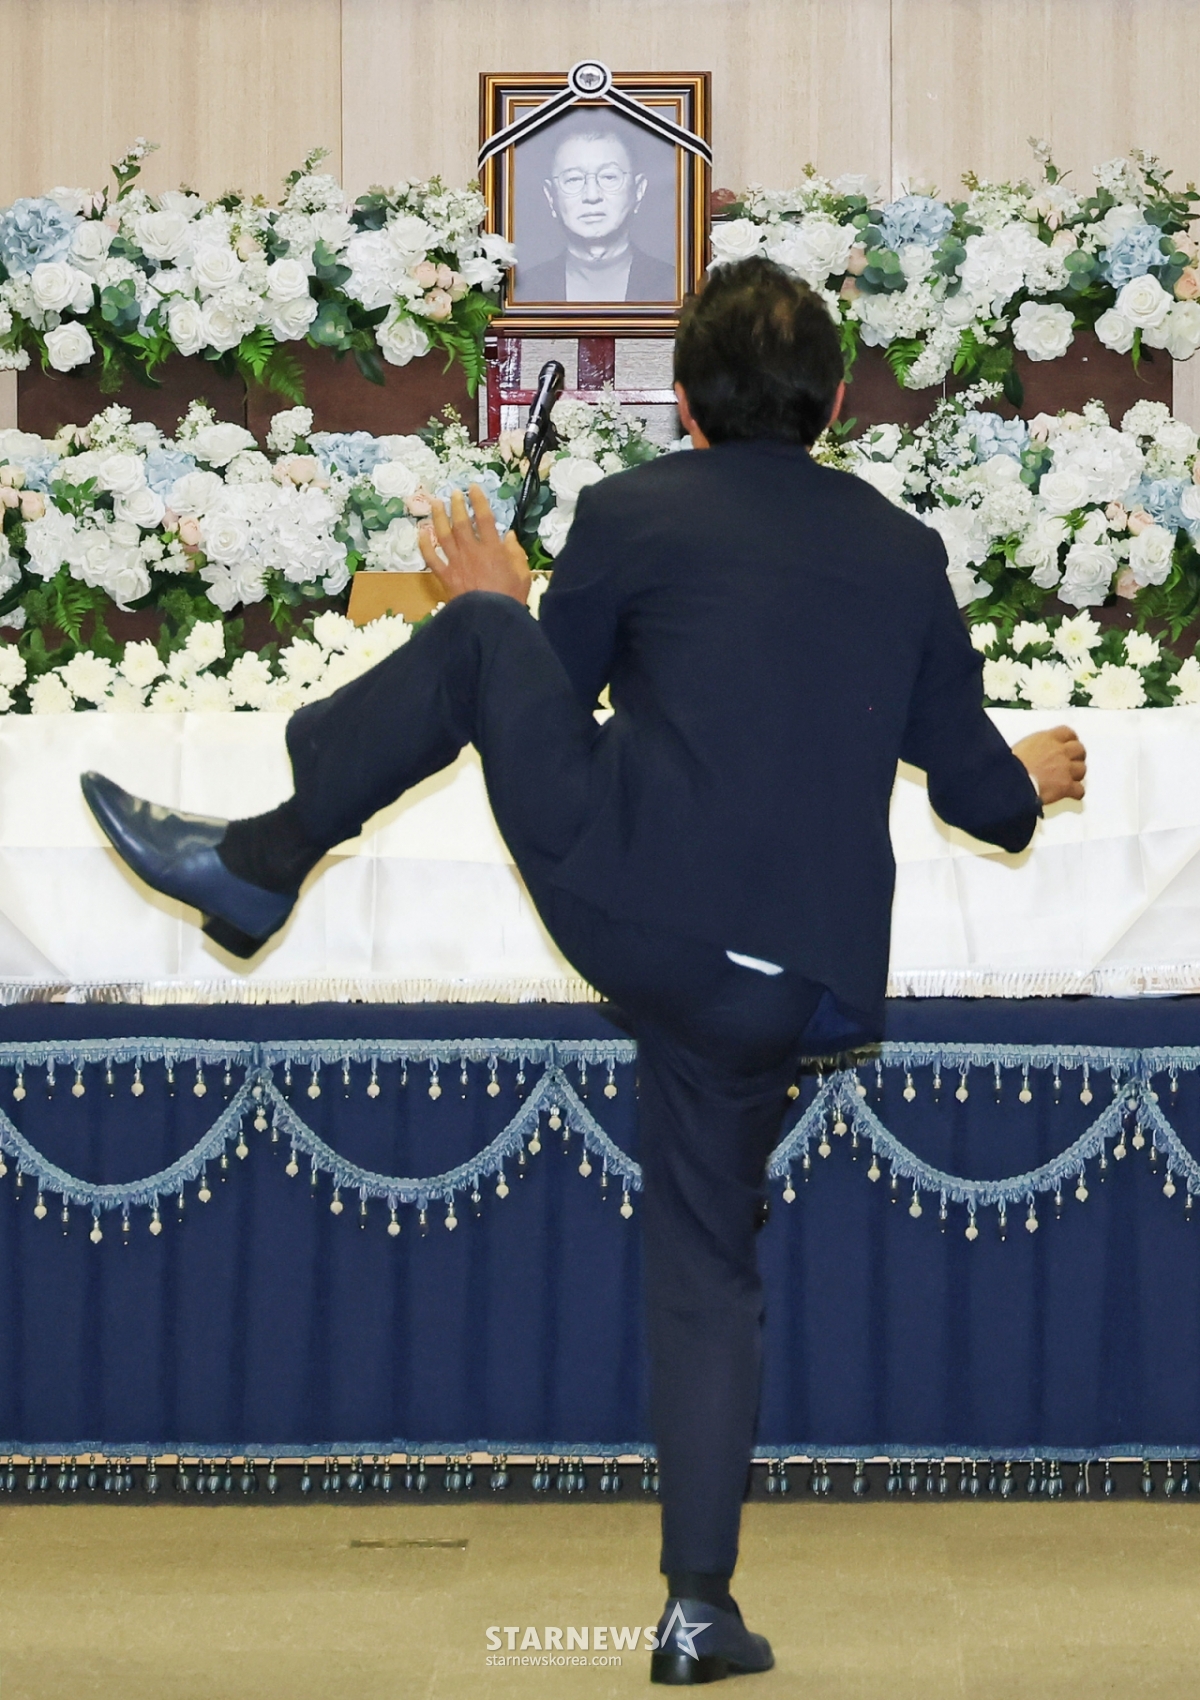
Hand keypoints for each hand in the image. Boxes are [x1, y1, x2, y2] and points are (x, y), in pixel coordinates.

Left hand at [418, 484, 531, 603]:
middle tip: (454, 493)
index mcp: (493, 549)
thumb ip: (516, 553)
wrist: (491, 619)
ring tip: (436, 504)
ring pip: (444, 535)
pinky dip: (425, 545)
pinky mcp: (446, 577)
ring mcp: (456, 563)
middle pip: (462, 522)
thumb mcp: (523, 574)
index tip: (473, 488)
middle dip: (457, 505)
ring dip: (439, 517)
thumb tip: (509, 535)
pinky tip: (421, 533)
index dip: (479, 500)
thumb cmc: (510, 597)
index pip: (485, 518)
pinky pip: (431, 559)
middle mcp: (472, 551)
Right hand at [1011, 724, 1086, 804]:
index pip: (1067, 732)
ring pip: (1082, 770)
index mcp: (1046, 738)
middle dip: (1076, 756)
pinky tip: (1070, 795)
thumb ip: (1034, 748)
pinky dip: (1076, 793)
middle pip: (1079, 750)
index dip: (1069, 740)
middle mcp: (1059, 751)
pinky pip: (1079, 790)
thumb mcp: (1020, 748)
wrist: (1009, 781)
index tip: (1067, 744)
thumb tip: (1034, 754)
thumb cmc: (1007, 766)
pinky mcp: (1066, 786)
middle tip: (1070, 763)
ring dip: (1076, 775)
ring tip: (1069, 779)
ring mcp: (1065, 769)